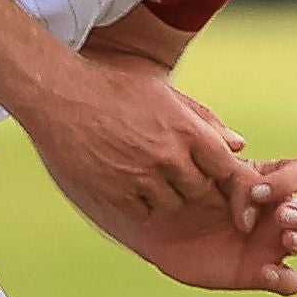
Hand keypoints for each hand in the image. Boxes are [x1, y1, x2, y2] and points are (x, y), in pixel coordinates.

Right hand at [26, 58, 274, 242]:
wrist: (58, 93)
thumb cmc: (112, 85)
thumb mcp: (162, 90)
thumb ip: (202, 119)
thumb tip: (238, 144)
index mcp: (186, 129)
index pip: (226, 168)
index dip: (219, 171)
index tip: (205, 167)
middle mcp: (169, 156)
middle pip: (200, 189)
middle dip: (189, 181)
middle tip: (167, 166)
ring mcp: (142, 177)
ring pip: (172, 204)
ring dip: (163, 193)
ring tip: (141, 169)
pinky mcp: (116, 193)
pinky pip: (142, 212)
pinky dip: (136, 202)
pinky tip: (123, 179)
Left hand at [127, 156, 296, 296]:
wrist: (154, 222)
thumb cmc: (180, 185)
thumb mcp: (202, 168)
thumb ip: (227, 167)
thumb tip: (242, 146)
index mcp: (270, 180)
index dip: (291, 181)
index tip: (257, 191)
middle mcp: (279, 213)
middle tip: (282, 217)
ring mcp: (272, 244)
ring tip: (285, 239)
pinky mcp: (259, 273)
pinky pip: (291, 281)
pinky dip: (287, 279)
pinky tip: (265, 272)